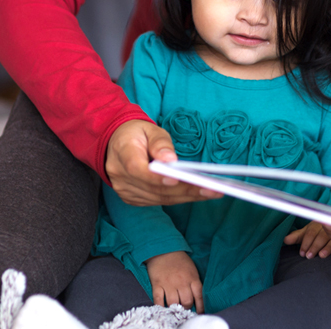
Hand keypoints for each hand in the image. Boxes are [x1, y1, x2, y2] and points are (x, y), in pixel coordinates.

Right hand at [105, 120, 220, 205]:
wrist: (118, 143)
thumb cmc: (138, 134)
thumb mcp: (150, 129)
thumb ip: (160, 143)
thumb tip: (171, 159)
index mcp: (122, 153)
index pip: (138, 169)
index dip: (157, 177)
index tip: (177, 178)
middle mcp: (120, 176)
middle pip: (154, 188)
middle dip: (184, 189)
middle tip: (211, 188)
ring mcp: (125, 190)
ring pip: (158, 198)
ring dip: (186, 197)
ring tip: (212, 192)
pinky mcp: (132, 198)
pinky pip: (158, 201)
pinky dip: (178, 198)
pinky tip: (196, 194)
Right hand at [145, 251, 203, 311]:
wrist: (163, 249)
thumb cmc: (179, 260)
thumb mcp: (191, 268)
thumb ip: (194, 282)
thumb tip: (196, 298)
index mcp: (192, 277)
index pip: (199, 295)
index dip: (200, 306)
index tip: (200, 312)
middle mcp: (181, 282)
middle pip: (186, 301)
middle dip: (187, 306)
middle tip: (185, 306)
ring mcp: (168, 283)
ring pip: (173, 303)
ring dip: (175, 307)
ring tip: (175, 306)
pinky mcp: (157, 284)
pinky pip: (158, 300)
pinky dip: (161, 306)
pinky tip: (163, 308)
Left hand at [284, 221, 330, 258]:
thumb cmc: (316, 233)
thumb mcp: (306, 234)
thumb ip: (296, 237)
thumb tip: (285, 240)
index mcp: (315, 224)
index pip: (310, 232)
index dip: (305, 242)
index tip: (302, 253)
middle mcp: (324, 226)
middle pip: (319, 235)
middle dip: (312, 246)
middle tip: (308, 256)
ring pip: (327, 238)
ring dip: (321, 247)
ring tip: (317, 256)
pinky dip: (329, 249)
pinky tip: (324, 255)